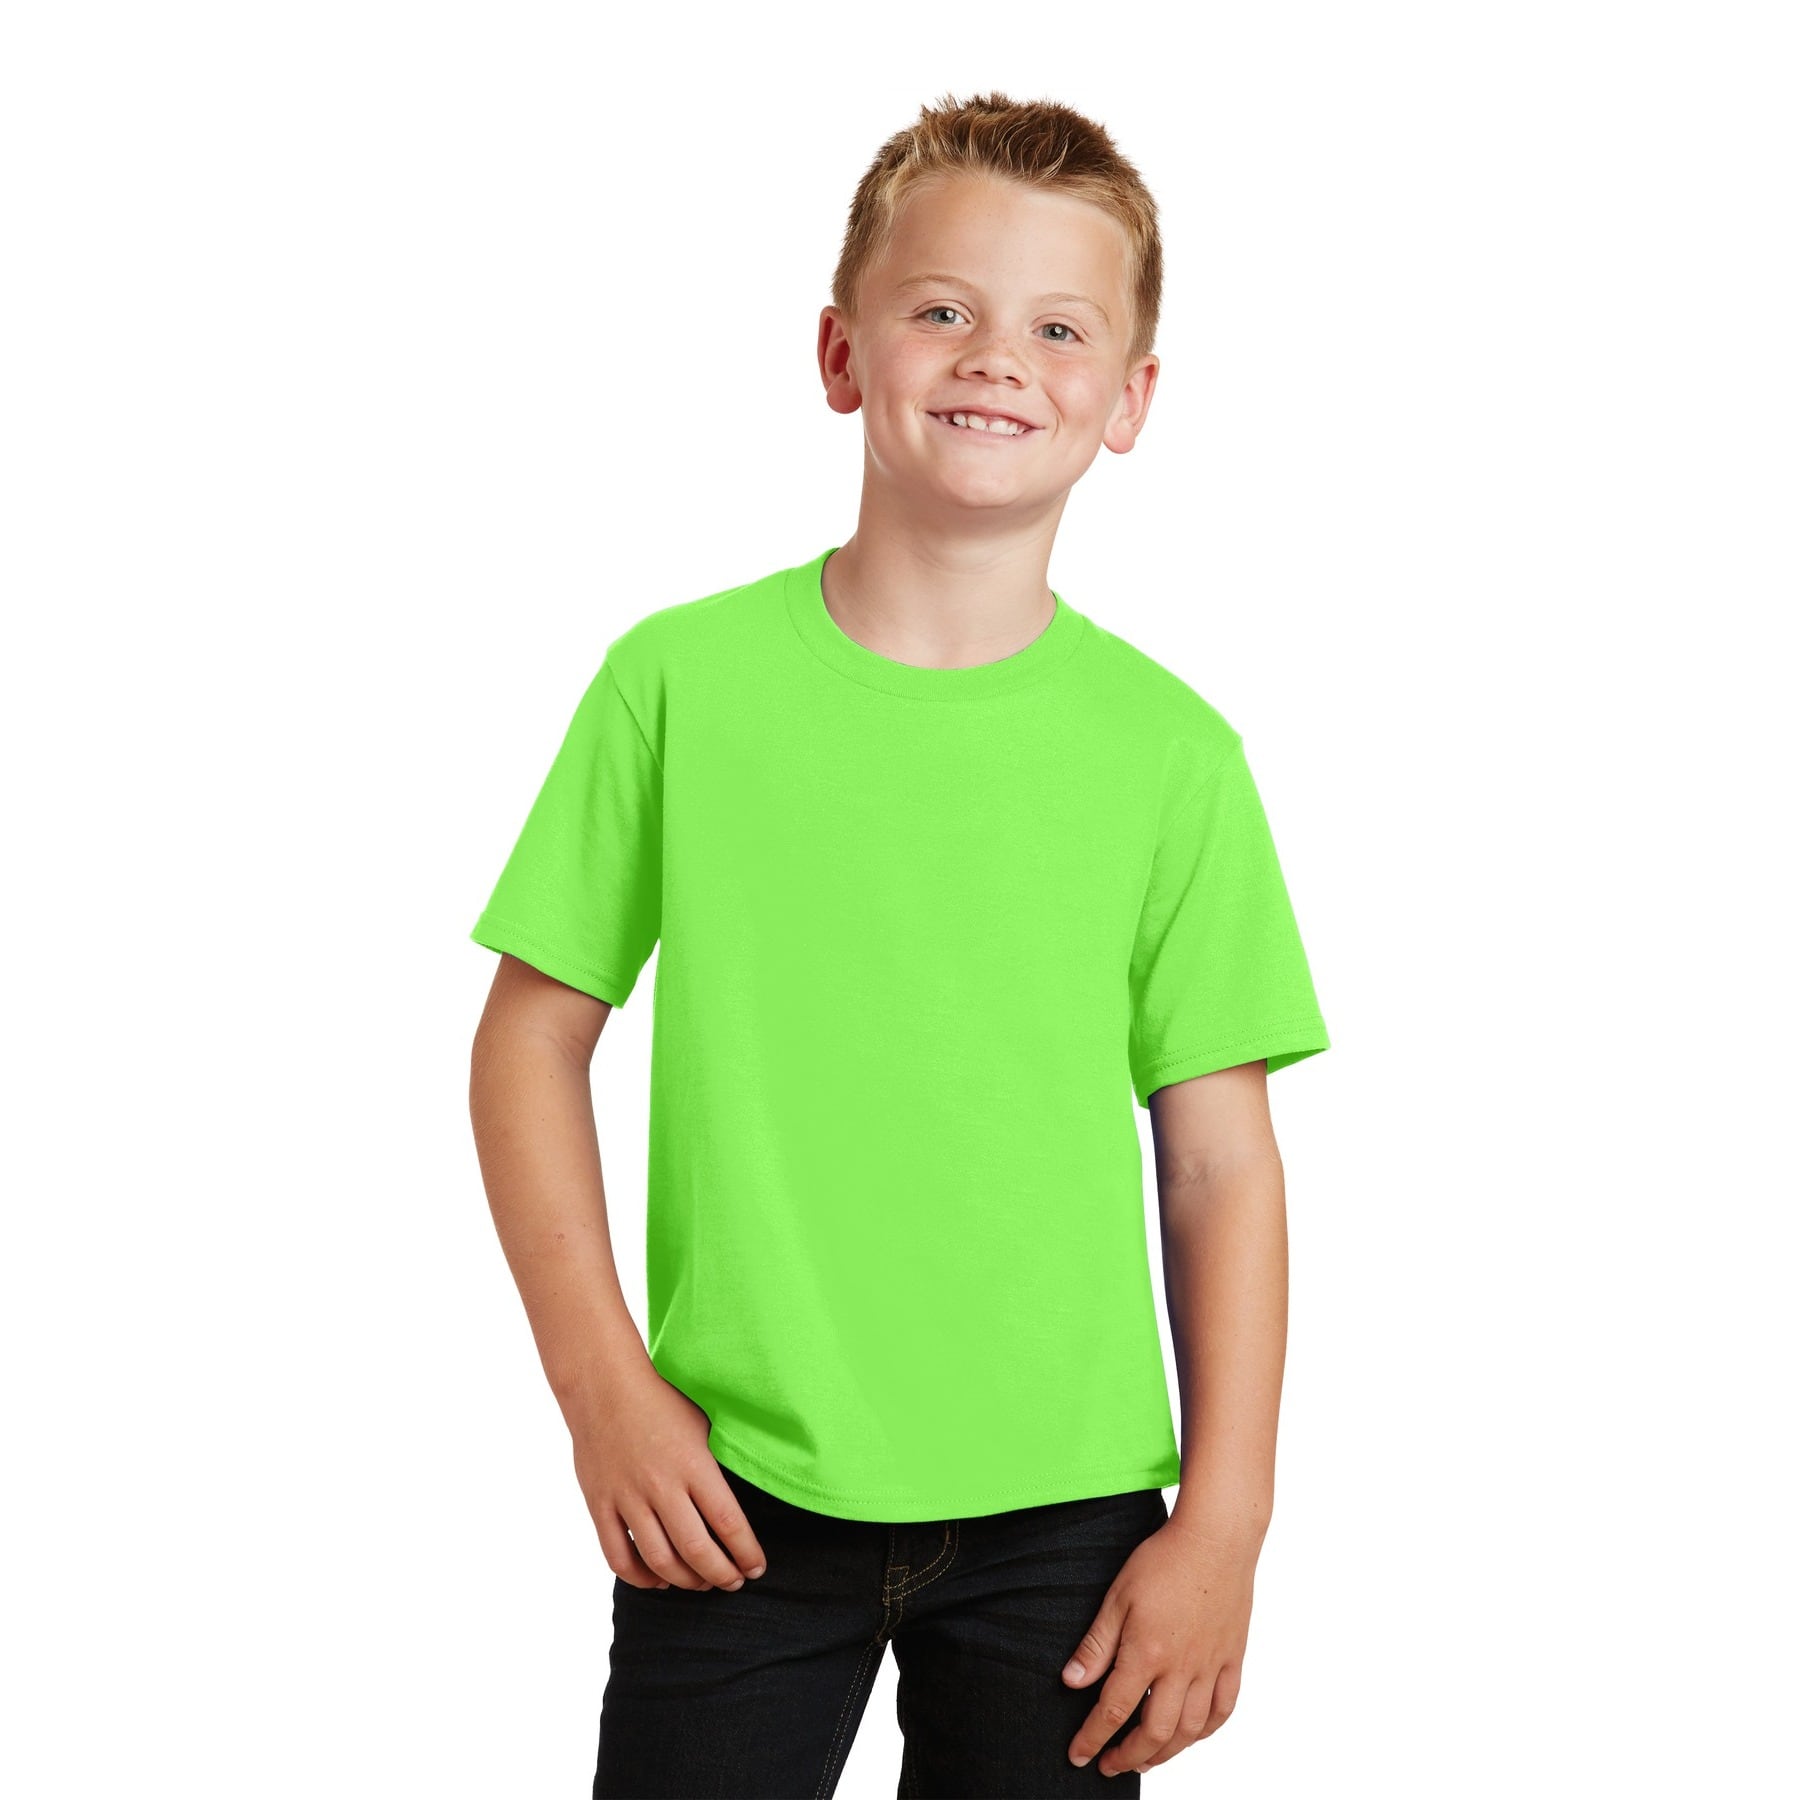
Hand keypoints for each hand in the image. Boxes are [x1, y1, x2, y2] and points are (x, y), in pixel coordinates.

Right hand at [567, 1361, 767, 1592]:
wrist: (603, 1384)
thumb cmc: (661, 1399)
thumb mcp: (703, 1421)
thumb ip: (723, 1457)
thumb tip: (758, 1483)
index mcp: (693, 1463)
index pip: (729, 1522)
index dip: (746, 1553)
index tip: (757, 1567)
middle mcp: (661, 1485)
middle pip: (697, 1551)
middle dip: (721, 1575)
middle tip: (734, 1581)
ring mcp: (627, 1498)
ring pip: (659, 1561)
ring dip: (686, 1581)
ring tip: (703, 1583)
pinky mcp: (600, 1505)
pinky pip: (618, 1557)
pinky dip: (640, 1578)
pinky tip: (658, 1580)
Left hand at [1062, 1504, 1257, 1776]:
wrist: (1216, 1538)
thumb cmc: (1164, 1559)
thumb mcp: (1118, 1596)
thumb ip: (1096, 1644)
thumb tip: (1071, 1681)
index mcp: (1147, 1653)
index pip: (1114, 1711)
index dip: (1093, 1739)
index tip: (1078, 1756)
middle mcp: (1182, 1669)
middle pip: (1155, 1733)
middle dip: (1128, 1757)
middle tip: (1109, 1766)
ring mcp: (1211, 1667)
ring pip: (1190, 1730)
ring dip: (1165, 1752)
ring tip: (1145, 1759)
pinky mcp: (1232, 1658)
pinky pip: (1223, 1709)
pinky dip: (1205, 1731)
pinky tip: (1191, 1734)